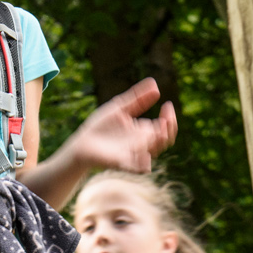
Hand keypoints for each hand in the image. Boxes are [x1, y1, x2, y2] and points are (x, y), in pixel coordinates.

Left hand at [60, 79, 176, 174]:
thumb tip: (155, 84)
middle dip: (169, 129)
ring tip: (158, 130)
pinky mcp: (123, 163)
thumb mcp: (120, 107)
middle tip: (166, 119)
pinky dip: (143, 162)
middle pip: (165, 140)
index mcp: (144, 131)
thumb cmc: (102, 126)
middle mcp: (143, 144)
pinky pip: (137, 167)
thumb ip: (137, 98)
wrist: (82, 143)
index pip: (166, 127)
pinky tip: (145, 154)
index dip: (170, 117)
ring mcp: (134, 154)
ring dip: (158, 142)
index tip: (167, 104)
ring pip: (154, 152)